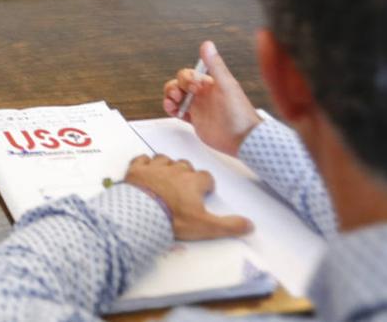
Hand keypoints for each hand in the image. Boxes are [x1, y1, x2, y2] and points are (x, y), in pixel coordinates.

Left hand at [125, 154, 252, 239]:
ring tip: (167, 178)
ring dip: (167, 166)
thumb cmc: (173, 218)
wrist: (141, 214)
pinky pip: (142, 159)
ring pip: (165, 160)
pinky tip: (146, 169)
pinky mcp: (136, 170)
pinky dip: (145, 163)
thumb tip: (249, 225)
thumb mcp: (205, 226)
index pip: (206, 177)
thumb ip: (229, 225)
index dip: (206, 185)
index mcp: (193, 182)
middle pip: (186, 166)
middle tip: (184, 188)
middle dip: (187, 174)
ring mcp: (155, 168)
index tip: (204, 192)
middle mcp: (175, 170)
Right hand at [163, 41, 260, 156]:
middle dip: (175, 87)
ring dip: (169, 97)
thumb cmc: (238, 112)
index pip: (189, 74)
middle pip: (179, 84)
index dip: (186, 79)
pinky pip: (177, 112)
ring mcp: (198, 107)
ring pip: (176, 97)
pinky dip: (172, 110)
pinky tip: (173, 110)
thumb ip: (215, 65)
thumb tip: (207, 44)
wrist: (242, 139)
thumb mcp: (226, 85)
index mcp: (210, 84)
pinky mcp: (194, 121)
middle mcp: (202, 94)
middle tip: (181, 96)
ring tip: (173, 102)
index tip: (193, 87)